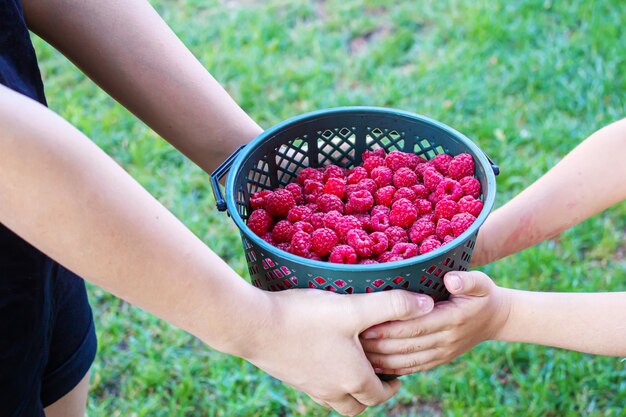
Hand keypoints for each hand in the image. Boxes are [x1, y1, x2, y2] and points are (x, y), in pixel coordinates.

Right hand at [242, 289, 433, 415]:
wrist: (252, 325)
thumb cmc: (306, 318)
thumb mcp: (353, 308)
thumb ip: (392, 305)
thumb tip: (428, 305)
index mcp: (353, 379)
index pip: (381, 394)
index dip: (393, 384)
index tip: (397, 370)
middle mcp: (331, 389)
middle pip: (358, 404)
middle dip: (372, 390)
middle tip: (377, 369)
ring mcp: (308, 385)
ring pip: (336, 399)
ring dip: (348, 386)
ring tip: (351, 361)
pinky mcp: (289, 376)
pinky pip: (316, 387)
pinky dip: (327, 377)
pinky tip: (322, 351)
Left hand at [360, 271, 510, 375]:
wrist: (496, 319)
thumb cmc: (482, 294)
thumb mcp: (481, 281)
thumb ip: (467, 280)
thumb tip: (450, 280)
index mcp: (452, 319)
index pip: (414, 325)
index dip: (389, 326)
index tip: (365, 323)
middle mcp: (445, 340)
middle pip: (405, 345)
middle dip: (377, 343)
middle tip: (351, 337)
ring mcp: (441, 353)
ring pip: (405, 360)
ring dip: (380, 358)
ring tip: (355, 351)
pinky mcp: (438, 359)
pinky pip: (412, 367)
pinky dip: (391, 368)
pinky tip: (372, 365)